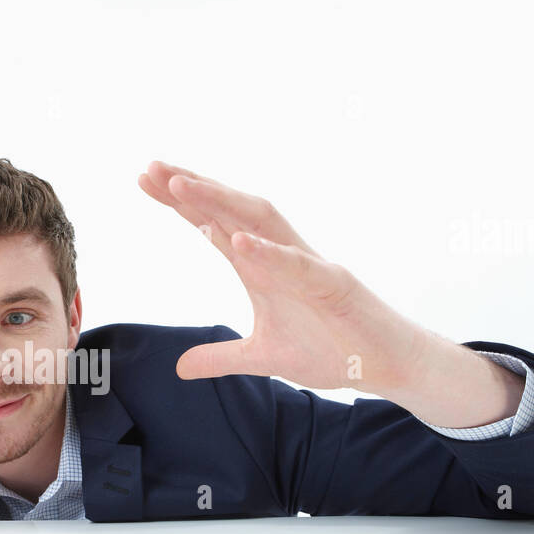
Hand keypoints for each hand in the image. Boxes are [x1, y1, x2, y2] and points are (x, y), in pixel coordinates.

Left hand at [138, 161, 424, 394]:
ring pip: (261, 223)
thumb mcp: (263, 358)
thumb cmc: (332, 350)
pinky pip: (299, 266)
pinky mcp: (336, 286)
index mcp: (262, 267)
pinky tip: (236, 240)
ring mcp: (309, 266)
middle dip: (193, 188)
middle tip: (153, 167)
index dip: (182, 203)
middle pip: (232, 210)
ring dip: (220, 202)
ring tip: (181, 186)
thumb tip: (181, 366)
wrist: (386, 367)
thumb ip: (221, 358)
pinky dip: (268, 253)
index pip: (215, 224)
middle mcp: (282, 256)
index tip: (146, 180)